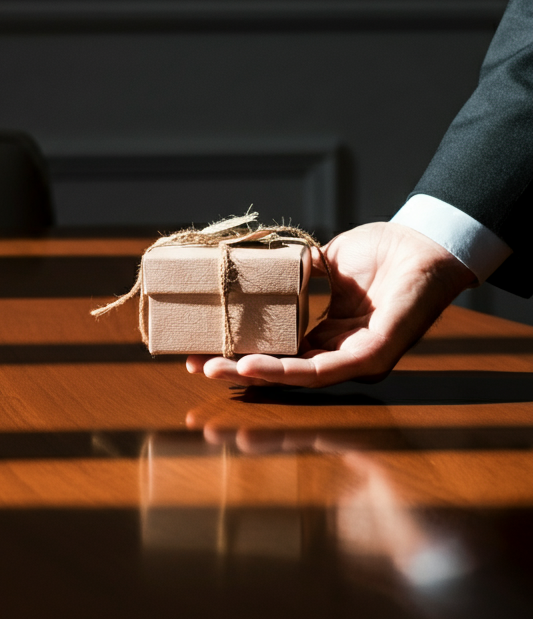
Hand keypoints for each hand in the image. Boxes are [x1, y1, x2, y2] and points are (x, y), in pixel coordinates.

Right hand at [186, 222, 475, 387]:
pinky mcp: (373, 354)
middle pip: (280, 371)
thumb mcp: (326, 263)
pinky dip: (285, 370)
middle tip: (195, 365)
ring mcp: (357, 359)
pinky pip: (323, 370)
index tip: (202, 347)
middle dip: (234, 370)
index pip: (278, 353)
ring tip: (214, 367)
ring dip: (252, 375)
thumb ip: (296, 274)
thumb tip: (256, 267)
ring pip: (296, 377)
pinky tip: (252, 364)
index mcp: (328, 336)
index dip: (239, 352)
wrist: (423, 241)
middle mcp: (341, 354)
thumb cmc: (382, 252)